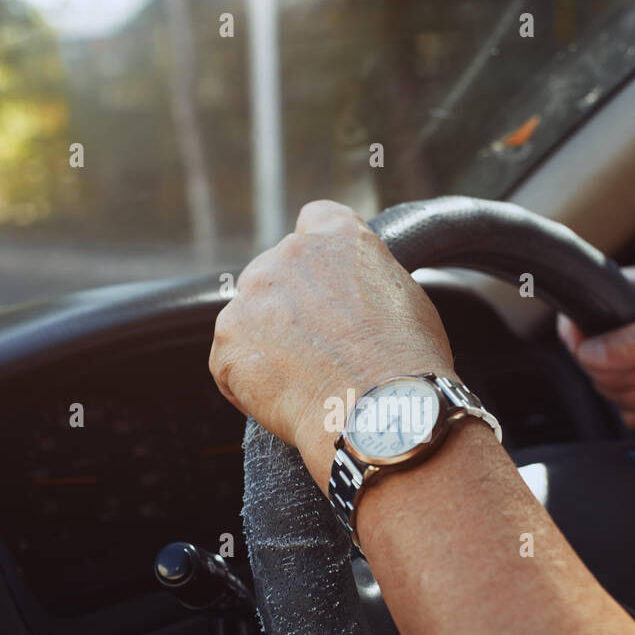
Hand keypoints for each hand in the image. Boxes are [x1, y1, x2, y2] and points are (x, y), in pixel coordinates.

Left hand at [209, 200, 455, 486]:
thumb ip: (368, 278)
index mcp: (337, 236)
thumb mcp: (406, 296)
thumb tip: (357, 294)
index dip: (318, 259)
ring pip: (249, 318)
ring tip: (305, 381)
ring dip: (266, 343)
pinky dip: (249, 382)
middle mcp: (288, 255)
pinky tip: (286, 401)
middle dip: (288, 307)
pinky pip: (231, 362)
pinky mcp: (228, 344)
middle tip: (318, 350)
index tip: (325, 287)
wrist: (380, 413)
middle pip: (274, 273)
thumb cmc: (406, 364)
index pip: (313, 221)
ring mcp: (251, 298)